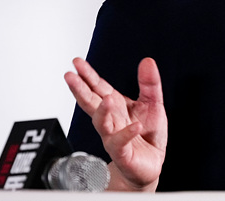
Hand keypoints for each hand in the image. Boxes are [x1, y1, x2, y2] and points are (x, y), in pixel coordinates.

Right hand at [64, 57, 166, 190]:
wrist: (150, 164)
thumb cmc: (147, 135)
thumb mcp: (153, 103)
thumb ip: (149, 83)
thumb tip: (147, 61)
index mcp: (116, 106)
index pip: (98, 88)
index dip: (88, 75)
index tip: (77, 63)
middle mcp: (111, 120)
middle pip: (92, 102)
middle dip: (80, 89)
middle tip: (70, 76)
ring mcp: (113, 136)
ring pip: (102, 123)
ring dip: (102, 111)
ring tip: (106, 99)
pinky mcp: (122, 153)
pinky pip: (121, 143)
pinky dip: (126, 134)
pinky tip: (135, 126)